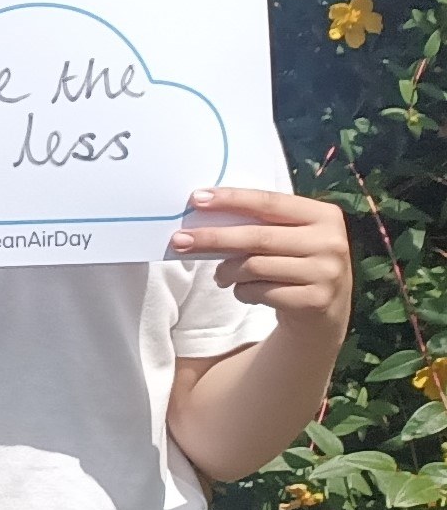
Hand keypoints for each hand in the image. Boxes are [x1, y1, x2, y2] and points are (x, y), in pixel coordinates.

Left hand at [170, 188, 353, 328]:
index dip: (231, 199)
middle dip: (213, 238)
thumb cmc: (295, 263)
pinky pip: (259, 292)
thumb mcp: (289, 237)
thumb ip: (260, 224)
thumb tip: (203, 216)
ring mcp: (325, 273)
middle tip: (178, 241)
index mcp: (324, 215)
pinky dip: (242, 292)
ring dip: (227, 272)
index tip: (196, 199)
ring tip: (221, 276)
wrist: (325, 310)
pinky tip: (245, 292)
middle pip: (257, 237)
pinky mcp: (314, 300)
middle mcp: (330, 242)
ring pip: (254, 267)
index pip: (269, 202)